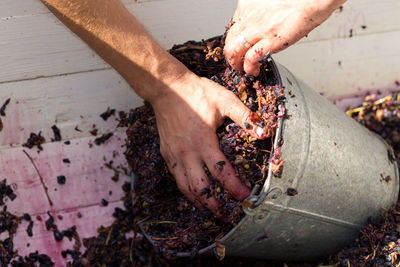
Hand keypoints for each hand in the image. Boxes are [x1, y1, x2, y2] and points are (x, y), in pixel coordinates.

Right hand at [150, 73, 265, 215]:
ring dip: (197, 201)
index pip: (221, 172)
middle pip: (199, 188)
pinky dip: (185, 188)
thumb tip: (263, 133)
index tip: (245, 196)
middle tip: (224, 214)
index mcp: (203, 142)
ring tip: (208, 209)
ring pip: (184, 186)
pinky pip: (175, 176)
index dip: (234, 187)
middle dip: (213, 204)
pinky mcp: (166, 152)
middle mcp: (187, 153)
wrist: (167, 88)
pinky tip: (192, 190)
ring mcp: (174, 154)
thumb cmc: (197, 92)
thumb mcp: (224, 99)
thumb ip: (244, 117)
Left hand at [224, 0, 344, 75]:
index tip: (240, 44)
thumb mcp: (269, 1)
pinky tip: (253, 70)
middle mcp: (249, 15)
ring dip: (235, 62)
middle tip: (236, 59)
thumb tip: (264, 20)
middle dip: (231, 52)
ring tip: (241, 67)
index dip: (236, 38)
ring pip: (234, 50)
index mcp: (248, 4)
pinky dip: (249, 67)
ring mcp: (258, 29)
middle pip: (229, 38)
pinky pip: (251, 58)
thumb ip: (262, 10)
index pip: (234, 25)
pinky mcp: (270, 41)